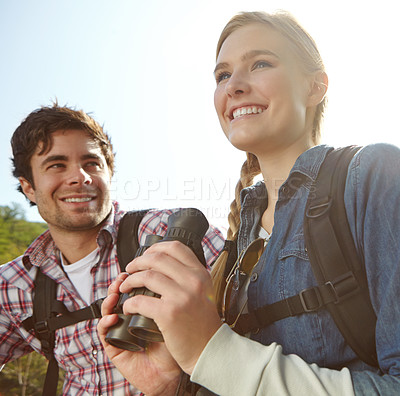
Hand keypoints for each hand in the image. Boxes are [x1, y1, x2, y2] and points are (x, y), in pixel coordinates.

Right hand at [97, 273, 180, 395]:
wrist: (174, 373)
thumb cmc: (178, 343)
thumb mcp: (178, 313)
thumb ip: (173, 294)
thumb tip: (169, 272)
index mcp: (146, 306)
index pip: (136, 285)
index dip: (135, 274)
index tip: (141, 265)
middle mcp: (132, 315)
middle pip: (120, 292)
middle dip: (122, 281)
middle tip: (126, 275)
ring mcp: (121, 329)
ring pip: (108, 307)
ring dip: (110, 297)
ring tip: (117, 292)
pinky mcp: (114, 345)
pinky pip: (103, 331)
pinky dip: (105, 322)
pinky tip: (114, 317)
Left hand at [121, 241, 222, 374]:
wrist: (210, 349)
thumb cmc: (204, 323)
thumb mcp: (204, 291)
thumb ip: (190, 276)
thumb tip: (167, 264)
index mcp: (200, 273)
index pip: (175, 247)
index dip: (155, 248)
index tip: (145, 255)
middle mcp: (192, 281)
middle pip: (157, 258)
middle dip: (138, 262)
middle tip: (130, 269)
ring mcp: (181, 296)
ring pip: (147, 276)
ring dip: (130, 280)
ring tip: (125, 287)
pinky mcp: (169, 313)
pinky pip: (140, 300)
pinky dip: (129, 303)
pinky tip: (128, 307)